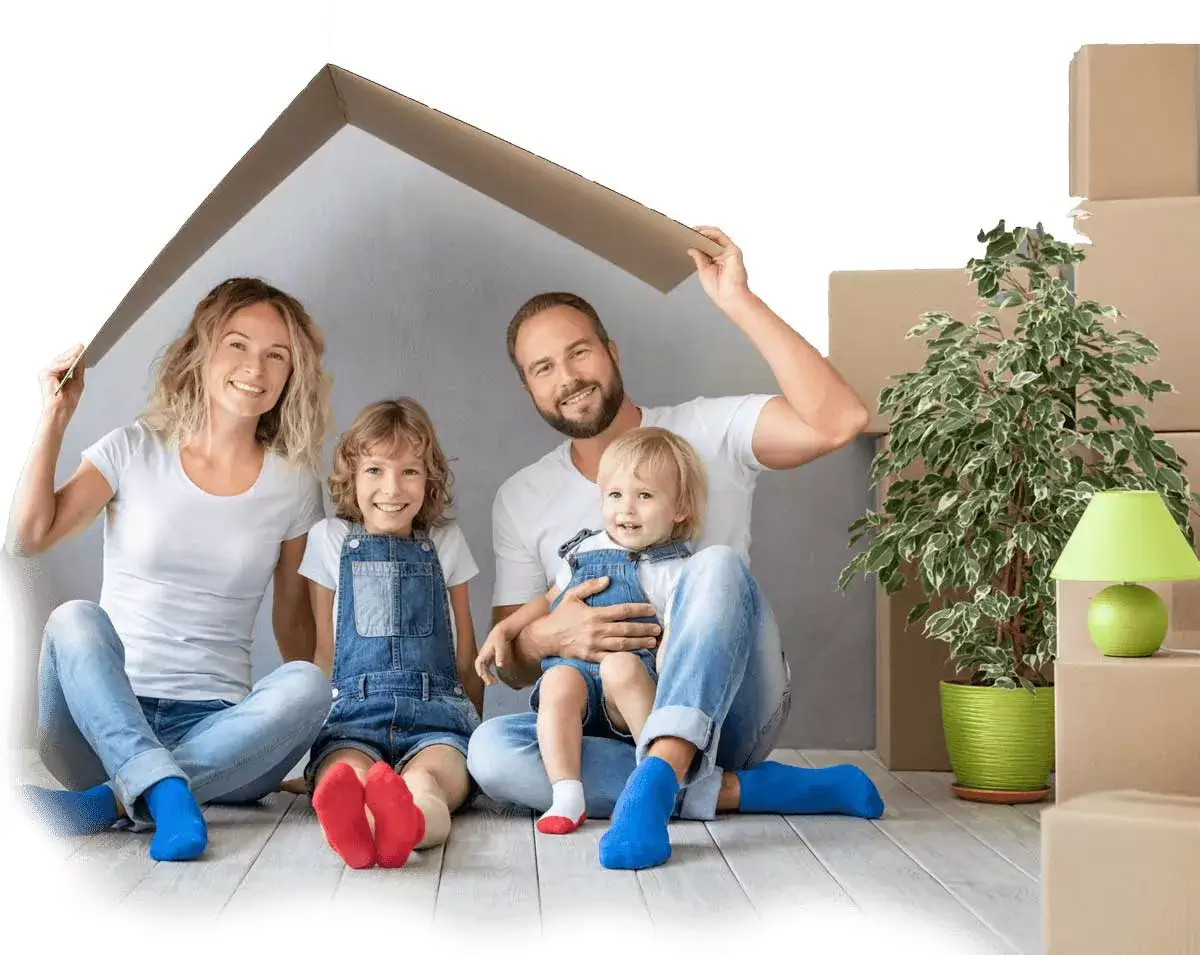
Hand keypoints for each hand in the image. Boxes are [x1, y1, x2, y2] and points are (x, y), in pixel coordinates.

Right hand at [39, 345, 85, 421]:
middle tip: (82, 346)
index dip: (74, 354)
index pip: (66, 361)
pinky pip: (57, 366)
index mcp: (58, 374)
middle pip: (62, 359)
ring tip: (79, 350)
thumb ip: (78, 369)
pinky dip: (66, 363)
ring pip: (60, 361)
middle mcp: (51, 372)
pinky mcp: (45, 374)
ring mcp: (46, 373)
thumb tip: (82, 357)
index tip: (83, 348)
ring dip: (70, 355)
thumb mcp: (77, 381)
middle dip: (73, 352)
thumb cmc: (67, 400)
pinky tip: (74, 359)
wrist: (61, 409)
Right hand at [475, 629, 508, 686]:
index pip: (478, 663)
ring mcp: (486, 657)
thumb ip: (500, 655)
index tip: (483, 676)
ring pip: (483, 669)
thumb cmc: (500, 638)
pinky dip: (489, 674)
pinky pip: (487, 669)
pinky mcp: (490, 658)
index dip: (479, 670)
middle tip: (491, 683)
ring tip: (494, 683)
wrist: (501, 631)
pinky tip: (495, 679)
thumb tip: (500, 665)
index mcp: (484, 652)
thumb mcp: (500, 645)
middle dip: (484, 676)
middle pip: (480, 668)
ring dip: (487, 676)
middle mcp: (483, 655)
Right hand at [534, 576, 659, 662]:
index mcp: (595, 614)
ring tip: (653, 642)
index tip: (651, 609)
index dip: (639, 609)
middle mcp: (597, 630)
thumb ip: (590, 586)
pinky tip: (636, 657)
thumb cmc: (560, 615)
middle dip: (644, 629)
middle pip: (626, 629)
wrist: (545, 637)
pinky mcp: (591, 657)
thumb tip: (608, 579)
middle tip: (658, 629)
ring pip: (622, 645)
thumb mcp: (572, 595)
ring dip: (639, 643)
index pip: (622, 611)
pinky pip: (610, 658)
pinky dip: (624, 657)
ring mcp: (594, 645)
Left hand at [687, 226, 750, 308]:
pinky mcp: (733, 250)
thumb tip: (691, 249)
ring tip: (690, 230)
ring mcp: (729, 252)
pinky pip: (720, 236)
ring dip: (703, 231)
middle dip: (698, 234)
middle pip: (711, 239)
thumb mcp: (703, 271)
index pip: (707, 246)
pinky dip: (709, 232)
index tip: (685, 237)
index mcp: (718, 261)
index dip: (697, 241)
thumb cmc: (720, 290)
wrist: (730, 298)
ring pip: (716, 235)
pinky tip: (699, 233)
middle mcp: (724, 255)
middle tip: (685, 232)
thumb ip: (699, 258)